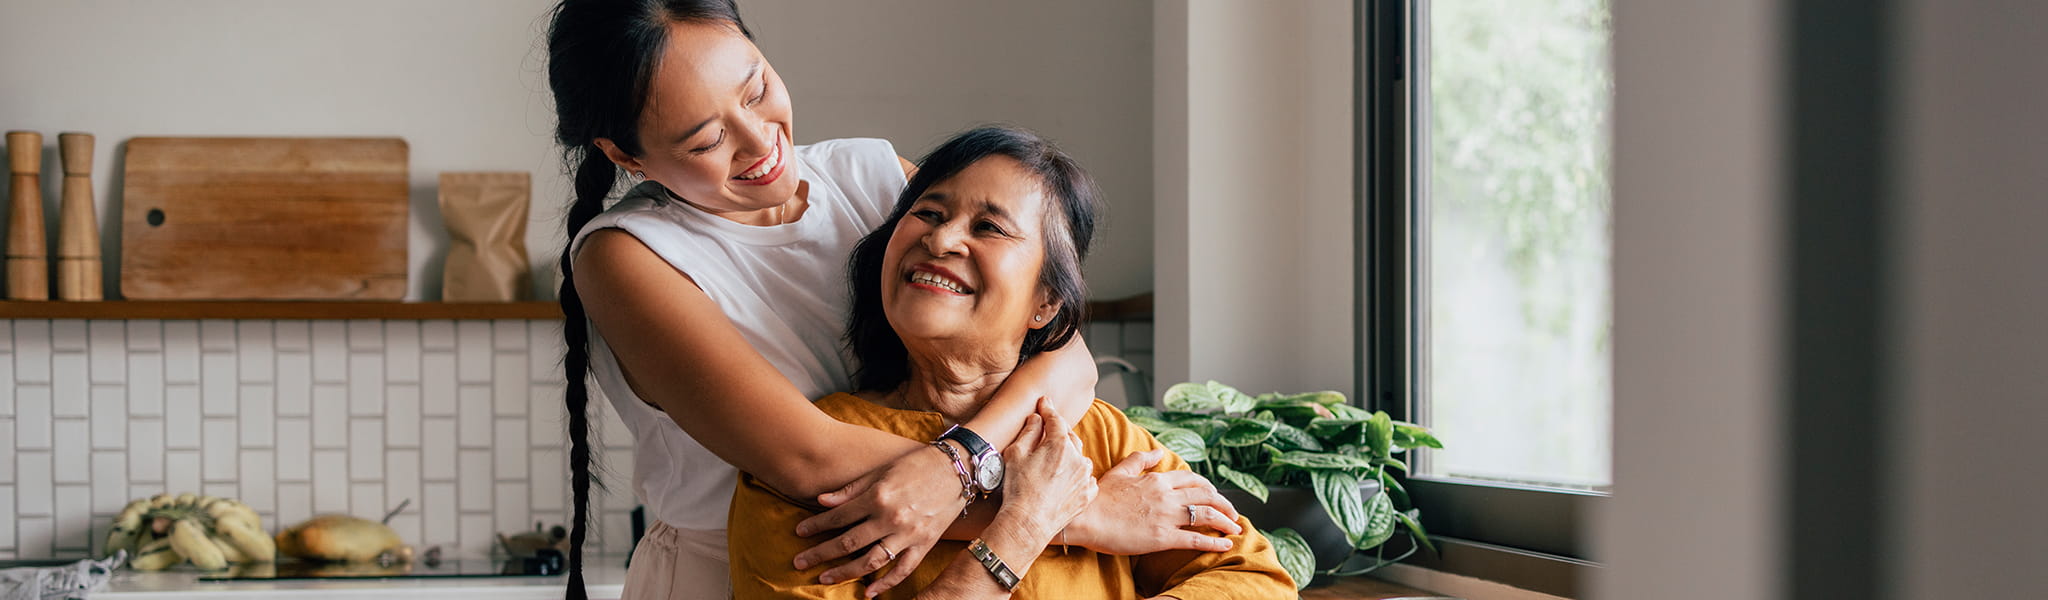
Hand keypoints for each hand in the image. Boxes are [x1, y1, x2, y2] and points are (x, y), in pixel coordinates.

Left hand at [791, 443, 968, 590]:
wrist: (957, 468)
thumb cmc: (917, 465)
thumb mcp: (881, 471)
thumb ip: (851, 490)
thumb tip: (821, 501)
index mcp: (878, 496)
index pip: (838, 517)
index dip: (816, 526)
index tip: (799, 533)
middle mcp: (891, 518)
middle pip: (848, 542)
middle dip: (820, 554)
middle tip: (799, 563)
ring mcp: (908, 534)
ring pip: (870, 561)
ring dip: (844, 572)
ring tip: (824, 579)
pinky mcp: (924, 544)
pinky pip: (902, 569)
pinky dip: (885, 583)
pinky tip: (868, 592)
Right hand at [997, 399, 1098, 542]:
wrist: (1028, 524)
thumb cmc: (1018, 489)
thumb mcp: (1015, 454)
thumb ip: (1029, 432)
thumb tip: (1037, 419)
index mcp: (1060, 444)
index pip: (1055, 419)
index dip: (1048, 409)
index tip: (1044, 402)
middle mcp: (1078, 458)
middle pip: (1069, 437)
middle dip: (1057, 433)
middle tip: (1045, 433)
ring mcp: (1085, 477)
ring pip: (1079, 457)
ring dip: (1068, 456)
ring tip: (1053, 462)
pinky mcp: (1088, 495)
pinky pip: (1085, 478)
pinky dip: (1077, 475)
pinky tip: (1064, 481)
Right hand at [1064, 449, 1241, 554]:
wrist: (1085, 519)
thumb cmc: (1098, 498)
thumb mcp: (1120, 472)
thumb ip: (1140, 460)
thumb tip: (1157, 452)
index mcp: (1157, 480)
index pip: (1193, 480)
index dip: (1209, 488)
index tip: (1215, 496)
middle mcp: (1166, 496)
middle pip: (1206, 496)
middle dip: (1224, 505)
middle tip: (1233, 513)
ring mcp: (1166, 516)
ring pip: (1206, 515)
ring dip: (1226, 522)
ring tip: (1236, 529)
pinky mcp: (1163, 538)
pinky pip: (1196, 539)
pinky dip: (1215, 542)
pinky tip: (1226, 545)